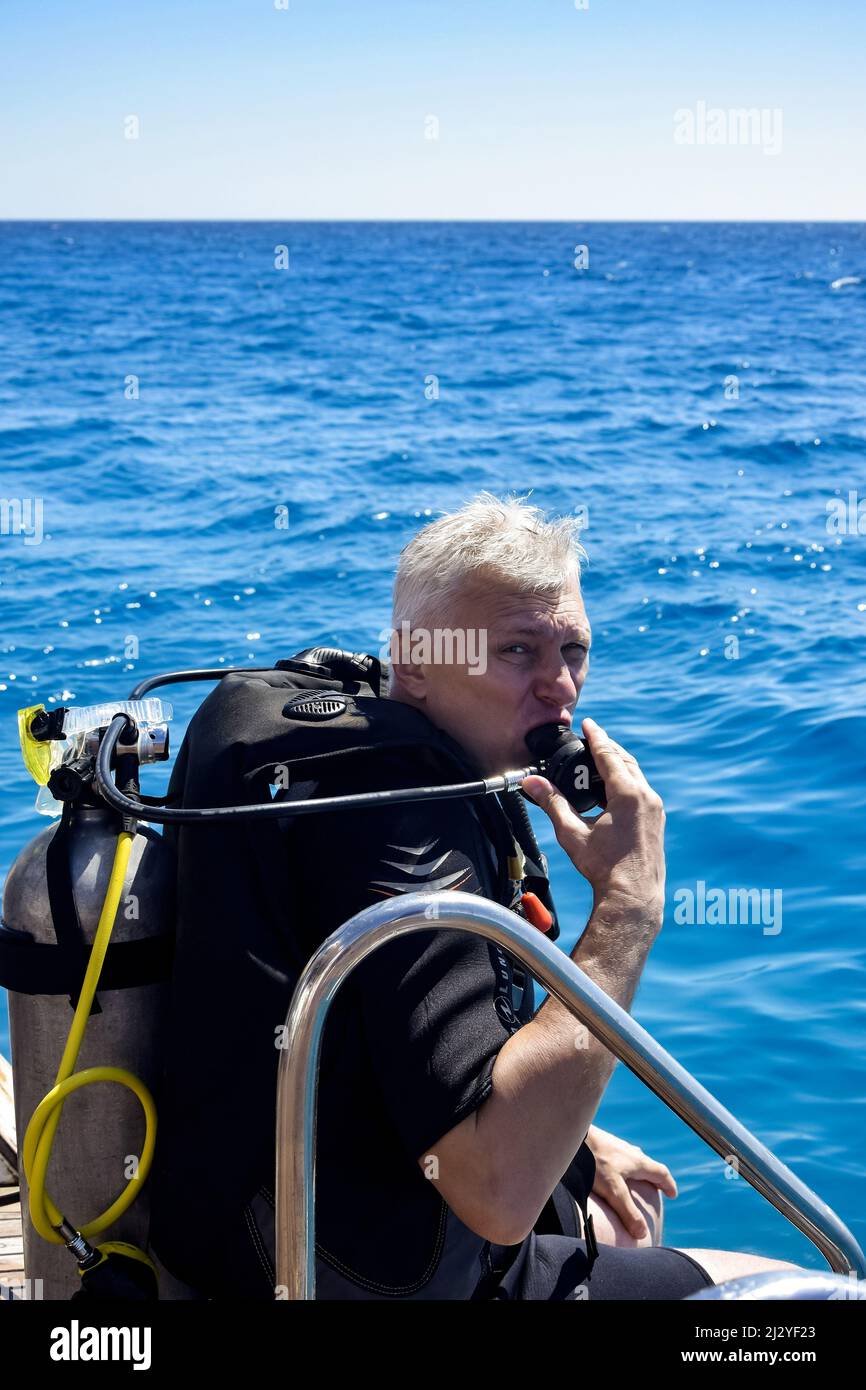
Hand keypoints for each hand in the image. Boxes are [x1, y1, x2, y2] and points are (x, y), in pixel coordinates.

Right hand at [522, 717, 665, 909]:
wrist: (633, 896)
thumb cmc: (603, 867)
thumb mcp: (573, 832)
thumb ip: (553, 803)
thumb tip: (531, 782)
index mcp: (628, 794)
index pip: (609, 755)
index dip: (597, 737)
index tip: (589, 723)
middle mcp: (647, 797)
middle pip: (626, 761)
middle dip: (608, 748)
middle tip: (593, 738)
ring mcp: (655, 809)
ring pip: (636, 776)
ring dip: (618, 765)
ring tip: (600, 761)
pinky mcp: (657, 821)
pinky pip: (642, 791)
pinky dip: (627, 781)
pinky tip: (614, 789)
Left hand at [586, 1125, 677, 1238]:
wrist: (574, 1135)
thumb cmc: (594, 1161)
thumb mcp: (613, 1191)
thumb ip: (628, 1212)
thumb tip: (643, 1234)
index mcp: (638, 1162)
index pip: (661, 1173)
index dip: (669, 1185)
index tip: (673, 1195)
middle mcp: (630, 1152)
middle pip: (648, 1165)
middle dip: (654, 1178)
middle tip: (656, 1190)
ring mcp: (616, 1146)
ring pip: (633, 1159)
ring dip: (638, 1171)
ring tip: (634, 1182)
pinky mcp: (602, 1144)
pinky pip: (619, 1156)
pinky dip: (623, 1166)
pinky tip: (610, 1171)